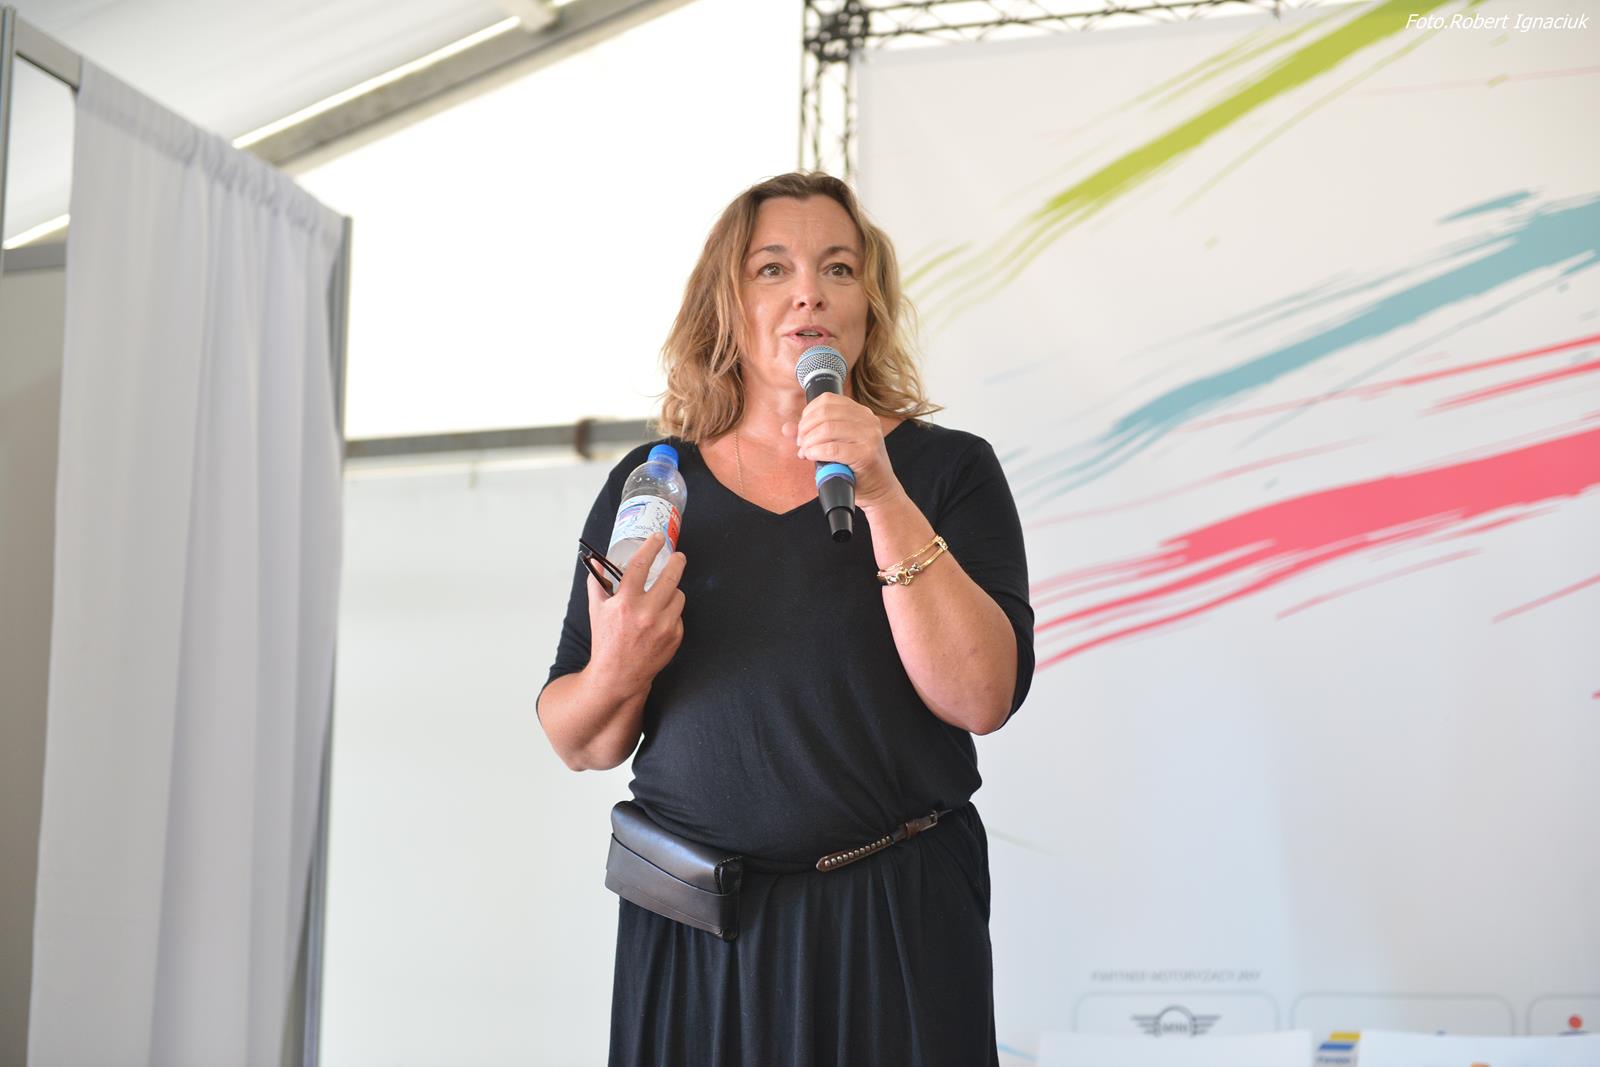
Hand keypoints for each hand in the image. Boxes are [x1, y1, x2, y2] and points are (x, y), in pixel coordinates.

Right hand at [585, 532, 685, 699]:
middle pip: (671, 576)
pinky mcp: (675, 637)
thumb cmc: (606, 641)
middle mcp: (646, 613)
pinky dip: (672, 613)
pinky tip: (660, 620)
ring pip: (679, 595)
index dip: (652, 546)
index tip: (658, 537)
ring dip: (672, 591)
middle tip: (677, 556)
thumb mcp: (597, 610)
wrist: (618, 675)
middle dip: (676, 562)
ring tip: (662, 596)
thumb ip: (597, 583)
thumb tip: (596, 562)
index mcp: (625, 602)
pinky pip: (679, 615)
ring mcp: (663, 626)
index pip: (641, 564)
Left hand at [784, 393, 902, 508]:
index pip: (827, 400)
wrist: (880, 490)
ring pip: (827, 429)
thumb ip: (812, 434)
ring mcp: (869, 436)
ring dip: (809, 441)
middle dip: (805, 428)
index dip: (808, 413)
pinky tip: (812, 456)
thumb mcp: (836, 445)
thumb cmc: (856, 467)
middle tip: (801, 443)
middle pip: (824, 413)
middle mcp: (868, 420)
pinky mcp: (866, 454)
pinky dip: (816, 452)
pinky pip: (833, 448)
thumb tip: (786, 428)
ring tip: (806, 452)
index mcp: (861, 413)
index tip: (802, 430)